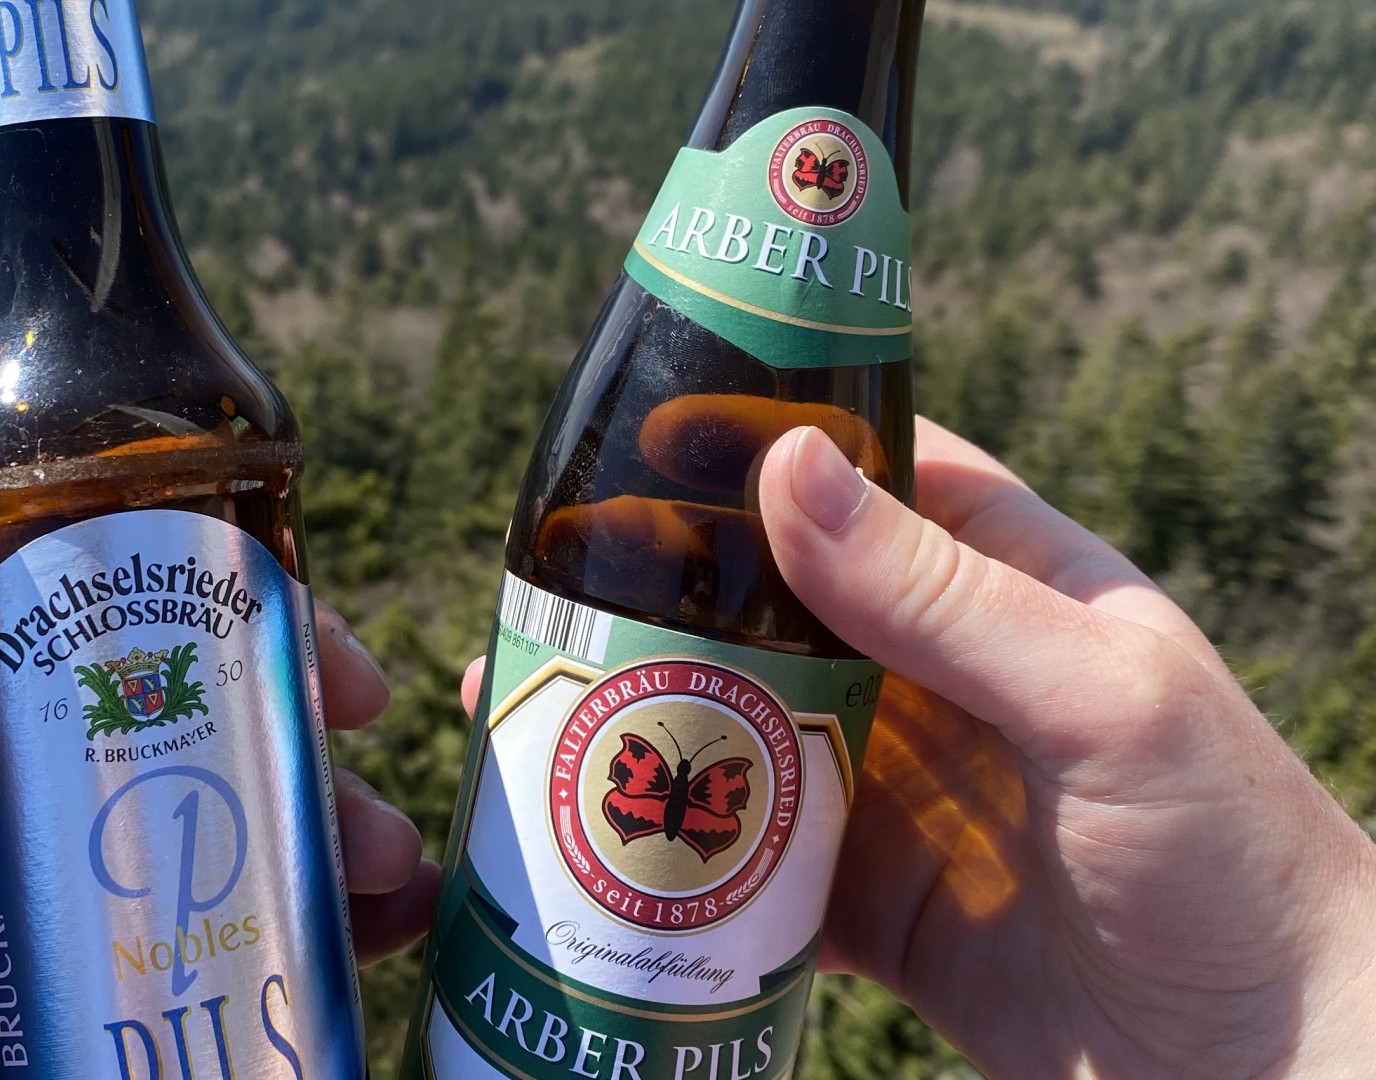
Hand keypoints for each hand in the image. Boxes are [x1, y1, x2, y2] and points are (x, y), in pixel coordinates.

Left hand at [0, 392, 436, 1078]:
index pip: (91, 606)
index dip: (207, 586)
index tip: (295, 604)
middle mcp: (20, 802)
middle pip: (194, 714)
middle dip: (299, 714)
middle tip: (368, 729)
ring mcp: (81, 907)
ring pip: (240, 824)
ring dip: (336, 819)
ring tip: (393, 872)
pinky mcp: (128, 996)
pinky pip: (247, 939)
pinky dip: (327, 924)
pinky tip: (381, 932)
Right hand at [458, 419, 1375, 1077]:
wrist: (1270, 1075)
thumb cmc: (1230, 860)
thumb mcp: (1100, 697)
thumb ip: (940, 593)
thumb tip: (784, 466)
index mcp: (1016, 586)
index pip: (873, 478)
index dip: (762, 447)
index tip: (645, 438)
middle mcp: (942, 675)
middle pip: (775, 604)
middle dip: (662, 590)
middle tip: (542, 579)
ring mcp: (898, 790)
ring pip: (742, 728)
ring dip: (639, 712)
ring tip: (522, 699)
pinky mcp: (866, 900)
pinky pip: (745, 858)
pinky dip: (666, 845)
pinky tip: (582, 829)